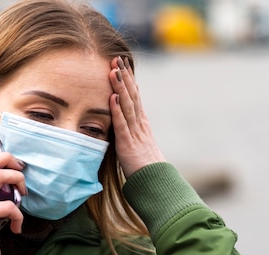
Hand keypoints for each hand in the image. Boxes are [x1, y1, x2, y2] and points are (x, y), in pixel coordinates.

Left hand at [109, 56, 165, 176]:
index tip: (121, 64)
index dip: (128, 80)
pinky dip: (117, 111)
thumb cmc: (146, 167)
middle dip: (124, 77)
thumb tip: (121, 123)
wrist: (155, 182)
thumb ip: (131, 132)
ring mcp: (134, 134)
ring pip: (127, 106)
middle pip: (132, 96)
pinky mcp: (128, 145)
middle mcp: (140, 125)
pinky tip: (112, 98)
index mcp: (142, 123)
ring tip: (114, 71)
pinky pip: (122, 125)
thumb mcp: (138, 144)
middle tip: (117, 58)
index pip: (135, 97)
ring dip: (120, 88)